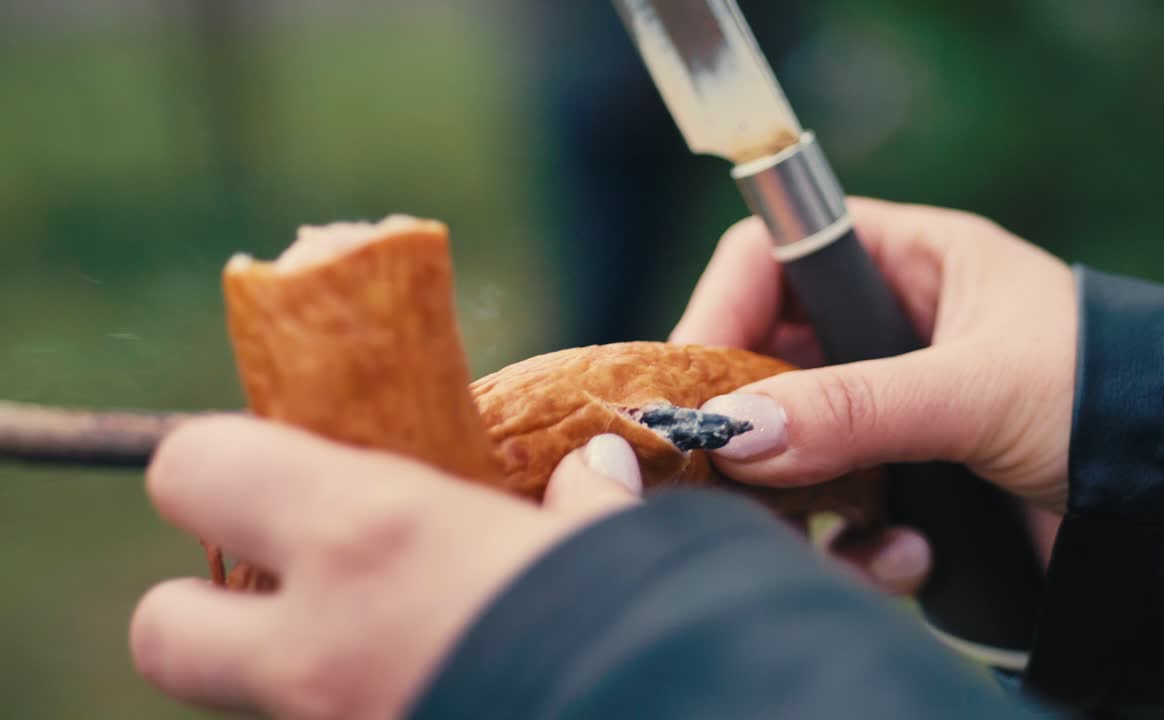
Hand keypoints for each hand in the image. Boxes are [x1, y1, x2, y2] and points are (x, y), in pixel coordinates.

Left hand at [130, 417, 640, 718]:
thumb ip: (583, 506)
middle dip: (205, 605)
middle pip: (163, 628)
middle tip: (295, 581)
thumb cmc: (635, 624)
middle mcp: (316, 649)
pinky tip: (436, 684)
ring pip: (248, 702)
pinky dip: (354, 706)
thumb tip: (594, 473)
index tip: (283, 464)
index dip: (223, 461)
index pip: (197, 466)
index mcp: (367, 537)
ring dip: (290, 667)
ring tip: (386, 641)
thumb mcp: (610, 544)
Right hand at [670, 198, 1075, 586]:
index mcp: (906, 263)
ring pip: (790, 446)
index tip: (694, 380)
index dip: (721, 308)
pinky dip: (854, 543)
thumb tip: (736, 432)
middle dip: (750, 423)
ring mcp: (886, 410)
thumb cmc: (1104, 395)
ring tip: (834, 534)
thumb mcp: (980, 389)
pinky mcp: (898, 481)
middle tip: (726, 472)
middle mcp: (884, 331)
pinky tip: (904, 560)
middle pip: (765, 360)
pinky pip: (835, 508)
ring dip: (802, 498)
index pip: (773, 258)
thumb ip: (858, 406)